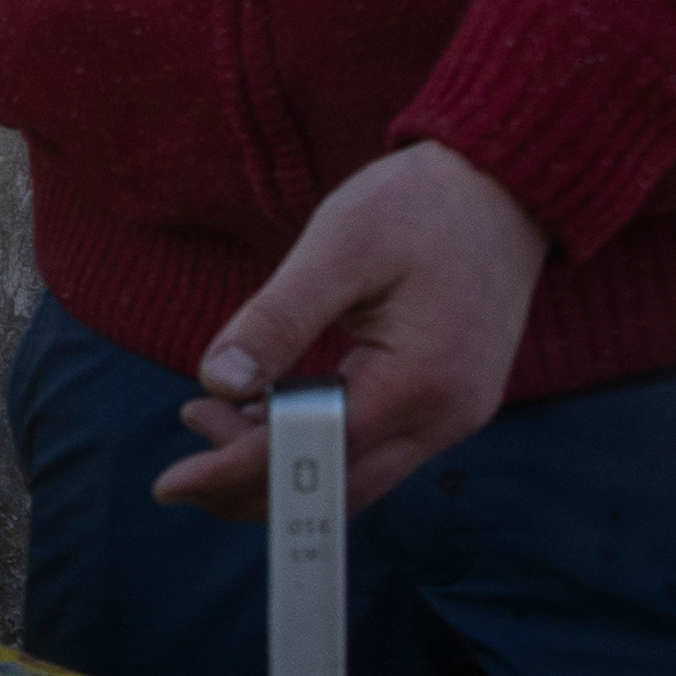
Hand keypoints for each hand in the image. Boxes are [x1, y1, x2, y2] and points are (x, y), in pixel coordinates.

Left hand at [151, 141, 549, 519]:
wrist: (506, 184)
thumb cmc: (422, 203)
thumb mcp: (340, 244)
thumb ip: (278, 317)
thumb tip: (217, 381)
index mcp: (420, 381)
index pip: (312, 454)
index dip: (234, 473)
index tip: (169, 483)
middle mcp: (445, 416)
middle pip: (336, 490)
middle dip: (250, 484)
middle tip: (184, 450)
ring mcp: (453, 415)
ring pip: (354, 477)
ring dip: (279, 463)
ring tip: (209, 415)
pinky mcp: (448, 403)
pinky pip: (373, 448)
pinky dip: (313, 442)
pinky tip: (263, 407)